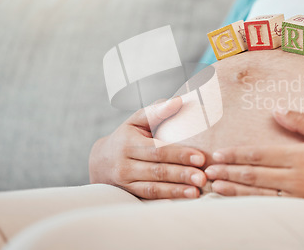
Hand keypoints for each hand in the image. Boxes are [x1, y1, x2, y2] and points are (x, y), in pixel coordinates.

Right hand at [89, 97, 206, 198]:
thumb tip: (178, 101)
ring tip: (196, 193)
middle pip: (157, 170)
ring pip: (152, 188)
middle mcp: (124, 163)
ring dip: (176, 191)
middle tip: (203, 178)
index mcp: (128, 142)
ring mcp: (125, 182)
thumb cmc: (126, 136)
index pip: (157, 149)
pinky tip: (180, 202)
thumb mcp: (136, 121)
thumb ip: (156, 111)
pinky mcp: (128, 194)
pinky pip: (147, 198)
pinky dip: (164, 201)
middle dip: (181, 174)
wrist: (100, 161)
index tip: (200, 157)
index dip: (179, 154)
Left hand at [205, 109, 303, 225]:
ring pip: (259, 196)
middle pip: (254, 175)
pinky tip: (241, 205)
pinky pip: (274, 210)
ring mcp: (302, 199)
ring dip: (234, 191)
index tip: (216, 153)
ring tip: (214, 188)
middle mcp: (298, 179)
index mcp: (303, 157)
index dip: (235, 154)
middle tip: (205, 171)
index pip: (260, 154)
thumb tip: (278, 110)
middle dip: (227, 172)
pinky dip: (253, 206)